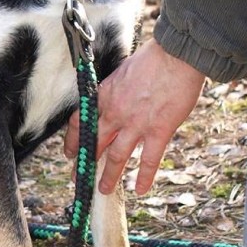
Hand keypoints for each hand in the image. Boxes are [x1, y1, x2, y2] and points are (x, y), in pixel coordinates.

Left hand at [64, 38, 205, 194]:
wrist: (176, 56)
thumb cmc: (152, 58)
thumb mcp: (122, 72)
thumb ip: (115, 90)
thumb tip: (112, 98)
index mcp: (104, 96)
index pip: (80, 123)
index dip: (73, 140)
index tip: (70, 152)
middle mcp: (115, 113)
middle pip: (95, 143)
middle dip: (85, 163)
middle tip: (78, 178)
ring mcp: (136, 124)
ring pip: (117, 156)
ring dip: (109, 176)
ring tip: (103, 190)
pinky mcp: (159, 131)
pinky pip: (149, 160)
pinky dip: (144, 177)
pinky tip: (140, 190)